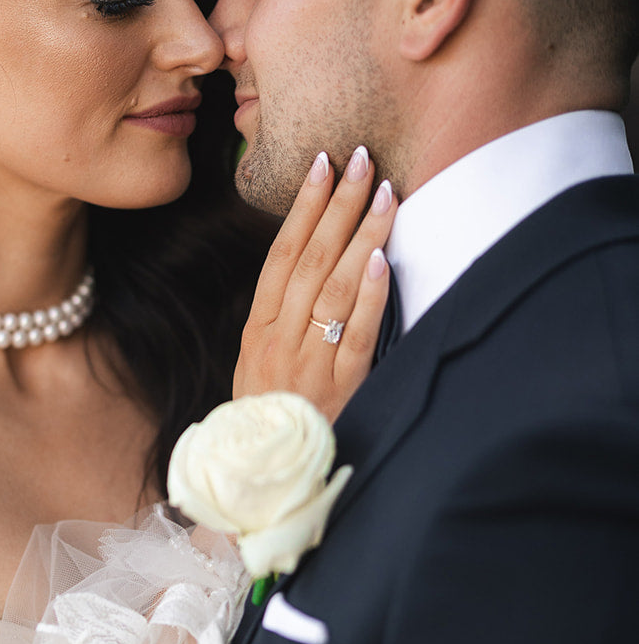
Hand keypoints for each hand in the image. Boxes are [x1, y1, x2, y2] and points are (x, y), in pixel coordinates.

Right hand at [233, 146, 398, 420]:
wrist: (272, 484)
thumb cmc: (276, 421)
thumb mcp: (262, 370)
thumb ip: (283, 324)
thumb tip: (314, 267)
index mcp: (259, 331)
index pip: (282, 254)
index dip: (304, 207)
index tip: (323, 164)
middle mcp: (279, 341)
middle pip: (310, 259)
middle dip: (338, 205)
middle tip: (362, 160)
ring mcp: (308, 364)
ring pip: (334, 287)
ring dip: (360, 235)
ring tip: (385, 193)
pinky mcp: (340, 390)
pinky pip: (354, 334)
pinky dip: (367, 295)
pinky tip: (380, 260)